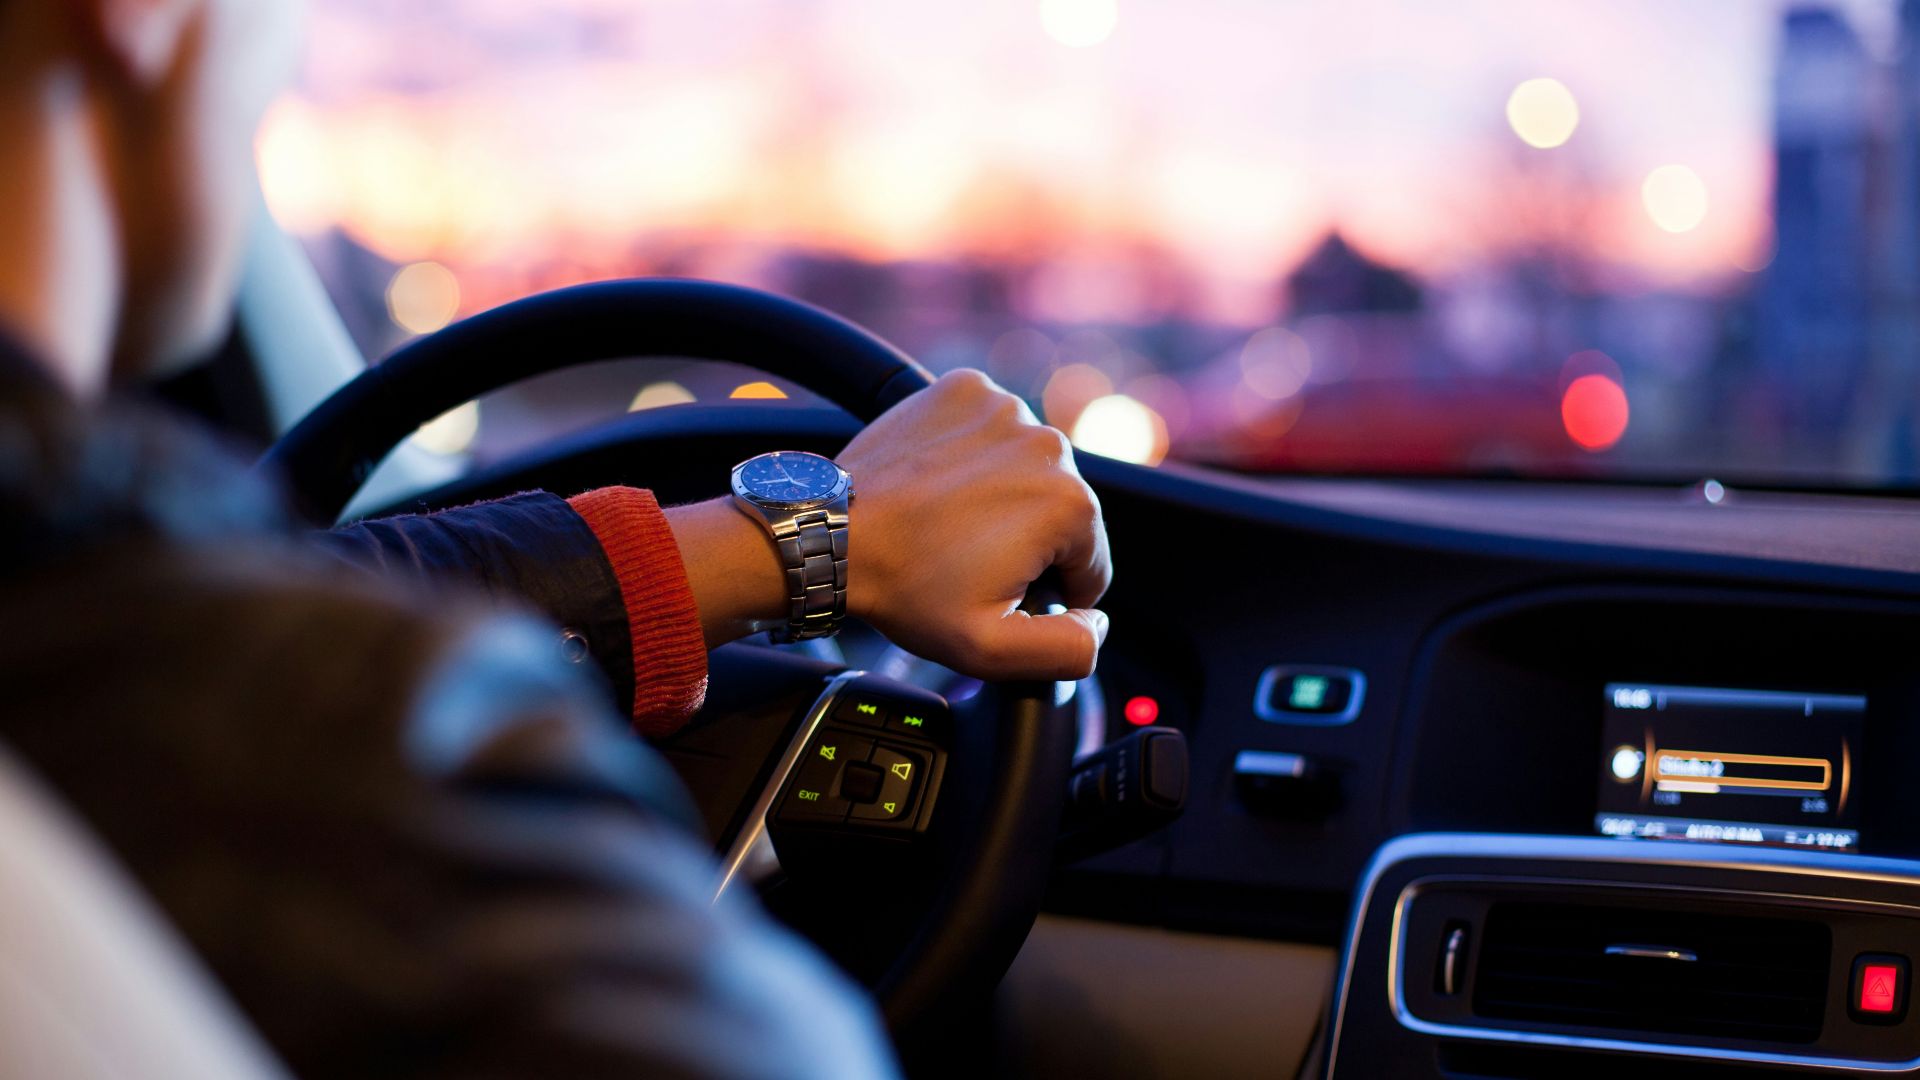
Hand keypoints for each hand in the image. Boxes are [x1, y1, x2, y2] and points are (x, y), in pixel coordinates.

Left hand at [836, 369, 1111, 680]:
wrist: (833, 534)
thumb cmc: (906, 588)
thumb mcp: (992, 649)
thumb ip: (1068, 649)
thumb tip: (1098, 623)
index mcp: (1070, 505)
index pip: (1090, 564)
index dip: (1048, 591)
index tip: (996, 590)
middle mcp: (1049, 444)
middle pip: (1062, 511)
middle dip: (1026, 540)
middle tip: (965, 560)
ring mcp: (1005, 408)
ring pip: (1028, 468)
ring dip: (1003, 494)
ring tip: (949, 522)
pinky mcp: (966, 389)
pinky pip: (991, 429)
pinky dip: (974, 453)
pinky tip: (941, 483)